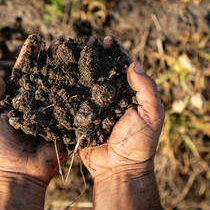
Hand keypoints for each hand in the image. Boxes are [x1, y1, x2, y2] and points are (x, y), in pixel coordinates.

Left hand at [0, 34, 66, 186]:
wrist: (18, 173)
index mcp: (18, 98)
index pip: (24, 71)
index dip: (30, 55)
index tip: (35, 39)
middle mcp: (36, 101)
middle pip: (46, 74)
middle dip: (53, 56)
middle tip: (61, 41)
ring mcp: (53, 111)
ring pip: (62, 86)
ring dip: (69, 68)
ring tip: (78, 51)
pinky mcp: (65, 123)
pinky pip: (73, 106)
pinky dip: (81, 91)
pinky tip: (89, 75)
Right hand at [79, 36, 164, 180]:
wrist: (118, 169)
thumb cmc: (139, 143)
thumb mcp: (152, 115)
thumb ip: (147, 90)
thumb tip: (134, 64)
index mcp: (128, 95)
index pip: (121, 68)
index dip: (115, 52)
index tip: (107, 40)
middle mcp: (109, 98)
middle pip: (101, 70)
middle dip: (94, 54)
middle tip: (86, 41)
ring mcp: (93, 107)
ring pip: (84, 81)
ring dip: (78, 65)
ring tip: (70, 51)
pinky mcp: (79, 117)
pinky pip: (72, 99)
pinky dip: (65, 86)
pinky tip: (58, 72)